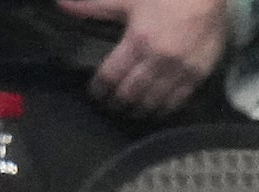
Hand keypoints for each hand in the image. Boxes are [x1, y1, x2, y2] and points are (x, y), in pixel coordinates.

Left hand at [61, 0, 225, 115]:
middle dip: (118, 103)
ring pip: (154, 101)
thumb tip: (60, 5)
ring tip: (132, 113)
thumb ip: (94, 6)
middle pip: (132, 93)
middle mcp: (157, 61)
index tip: (95, 95)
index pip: (112, 75)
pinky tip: (157, 111)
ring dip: (140, 110)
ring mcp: (179, 71)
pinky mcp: (197, 75)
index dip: (100, 88)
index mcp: (137, 42)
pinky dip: (164, 109)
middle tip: (111, 108)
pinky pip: (178, 100)